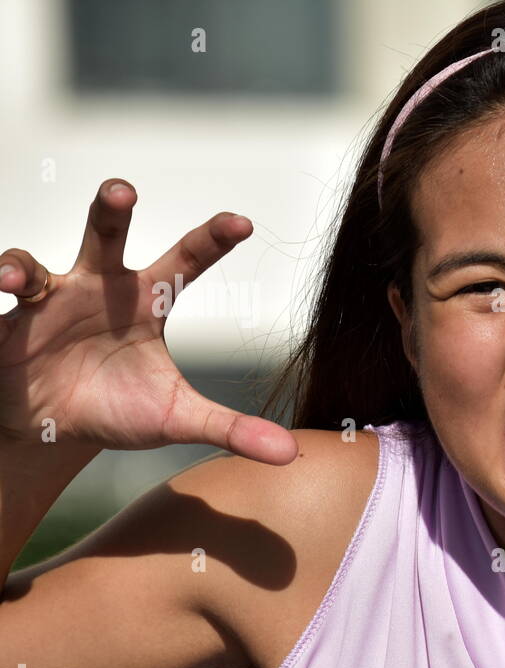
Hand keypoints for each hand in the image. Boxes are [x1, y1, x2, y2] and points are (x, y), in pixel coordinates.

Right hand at [0, 180, 297, 463]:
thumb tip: (291, 453)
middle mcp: (97, 289)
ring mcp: (48, 302)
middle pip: (104, 234)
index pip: (186, 261)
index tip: (243, 222)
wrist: (57, 430)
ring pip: (30, 264)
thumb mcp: (177, 418)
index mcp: (146, 302)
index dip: (212, 239)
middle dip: (109, 207)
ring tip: (17, 278)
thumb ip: (233, 428)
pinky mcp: (6, 327)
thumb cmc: (119, 407)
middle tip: (123, 192)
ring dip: (19, 265)